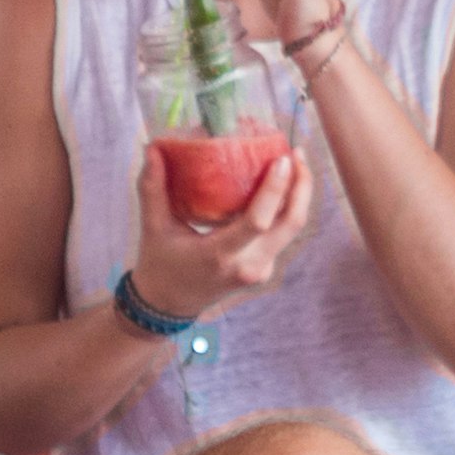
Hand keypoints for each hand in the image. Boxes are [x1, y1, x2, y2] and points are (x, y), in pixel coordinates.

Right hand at [129, 139, 311, 322]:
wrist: (168, 306)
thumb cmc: (158, 263)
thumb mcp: (153, 227)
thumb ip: (152, 187)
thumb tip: (152, 148)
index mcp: (219, 255)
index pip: (258, 222)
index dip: (275, 190)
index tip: (283, 159)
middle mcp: (248, 265)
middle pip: (290, 223)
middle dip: (301, 186)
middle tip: (296, 152)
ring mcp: (260, 270)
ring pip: (292, 229)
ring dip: (299, 195)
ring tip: (295, 162)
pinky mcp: (264, 270)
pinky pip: (283, 235)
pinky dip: (286, 209)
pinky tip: (283, 186)